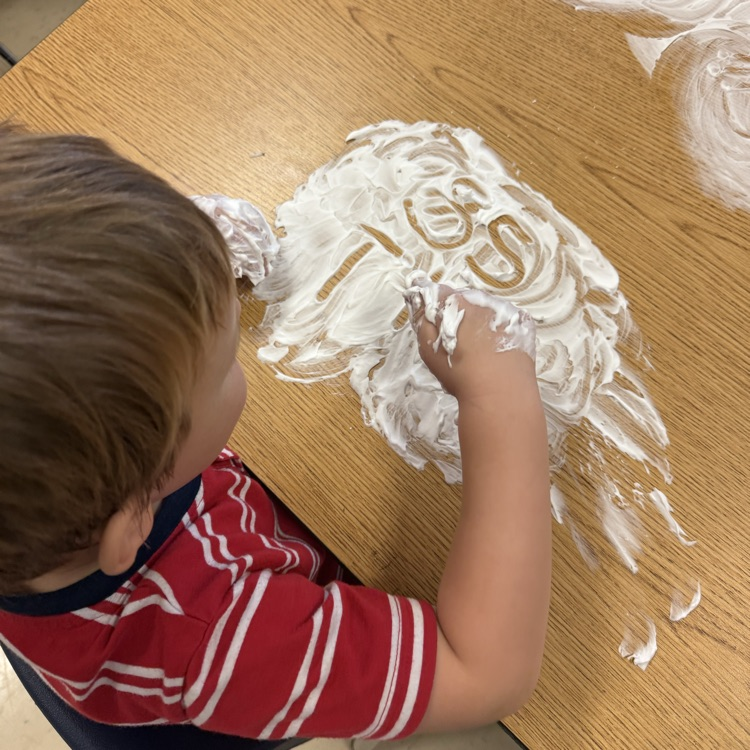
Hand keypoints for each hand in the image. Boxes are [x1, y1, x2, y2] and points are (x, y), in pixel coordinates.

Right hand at [405, 280, 537, 404]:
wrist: (500, 392)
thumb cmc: (461, 374)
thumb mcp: (429, 351)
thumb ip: (423, 324)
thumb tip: (422, 307)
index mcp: (454, 304)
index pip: (438, 293)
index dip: (435, 305)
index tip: (435, 318)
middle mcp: (480, 300)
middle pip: (465, 300)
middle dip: (459, 314)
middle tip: (459, 340)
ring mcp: (504, 310)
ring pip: (486, 309)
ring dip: (481, 320)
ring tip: (480, 346)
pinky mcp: (522, 322)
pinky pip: (506, 319)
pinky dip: (501, 328)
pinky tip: (498, 347)